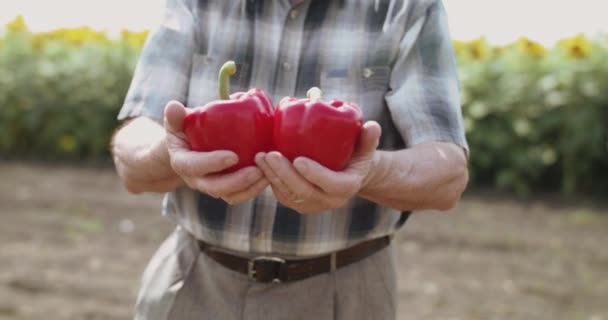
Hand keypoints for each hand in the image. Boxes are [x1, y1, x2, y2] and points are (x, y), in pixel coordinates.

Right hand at [164, 101, 268, 204]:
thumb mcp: (177, 121)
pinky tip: (270, 176)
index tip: (233, 156)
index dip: (212, 163)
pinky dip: (256, 189)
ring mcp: (213, 186)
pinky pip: (241, 195)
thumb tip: (174, 106)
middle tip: (257, 170)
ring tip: (268, 174)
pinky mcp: (228, 189)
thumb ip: (176, 116)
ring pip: (231, 196)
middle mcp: (197, 180)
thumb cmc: (185, 129)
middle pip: (215, 187)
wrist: (189, 147)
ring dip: (251, 188)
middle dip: (237, 181)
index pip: (195, 166)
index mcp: (183, 163)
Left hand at [255, 121, 380, 213]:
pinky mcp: (298, 203)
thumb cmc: (356, 155)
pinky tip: (260, 164)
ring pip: (288, 194)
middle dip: (284, 174)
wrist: (348, 174)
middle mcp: (328, 201)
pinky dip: (270, 180)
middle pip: (303, 190)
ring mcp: (312, 204)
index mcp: (346, 187)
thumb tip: (372, 126)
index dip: (314, 174)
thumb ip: (369, 138)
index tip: (298, 159)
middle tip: (270, 154)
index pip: (330, 184)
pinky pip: (281, 194)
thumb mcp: (365, 147)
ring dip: (272, 176)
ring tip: (260, 156)